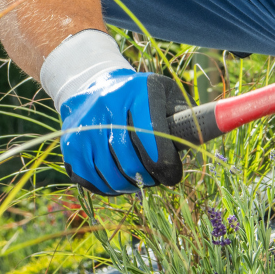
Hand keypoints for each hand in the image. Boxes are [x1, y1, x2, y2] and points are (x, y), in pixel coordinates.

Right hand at [56, 66, 181, 195]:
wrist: (92, 86)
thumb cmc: (139, 97)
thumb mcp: (164, 95)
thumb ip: (183, 117)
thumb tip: (204, 136)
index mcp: (136, 91)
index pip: (151, 135)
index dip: (165, 163)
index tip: (172, 175)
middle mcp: (106, 105)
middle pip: (129, 160)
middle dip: (147, 178)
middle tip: (155, 179)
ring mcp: (83, 126)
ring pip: (109, 174)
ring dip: (129, 186)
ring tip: (138, 181)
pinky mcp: (70, 144)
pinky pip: (90, 179)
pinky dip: (107, 187)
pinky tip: (117, 180)